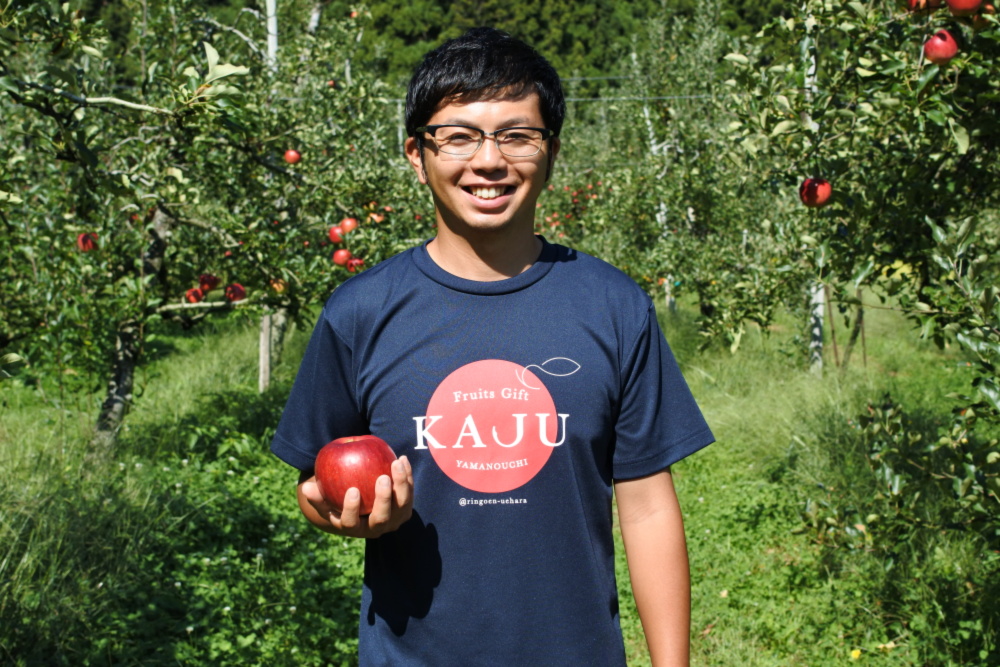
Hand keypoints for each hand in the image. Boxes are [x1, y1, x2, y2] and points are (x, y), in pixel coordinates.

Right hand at [298, 455, 413, 537]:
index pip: (351, 523)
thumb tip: (306, 488)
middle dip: (383, 499)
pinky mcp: (404, 510)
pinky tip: (401, 459)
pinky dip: (406, 477)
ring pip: (401, 506)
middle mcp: (375, 529)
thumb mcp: (325, 499)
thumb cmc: (336, 500)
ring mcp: (393, 521)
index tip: (352, 490)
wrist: (360, 507)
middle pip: (382, 518)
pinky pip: (408, 493)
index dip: (352, 510)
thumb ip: (317, 495)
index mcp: (354, 528)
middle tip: (382, 477)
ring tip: (395, 464)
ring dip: (401, 485)